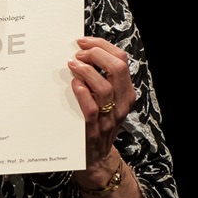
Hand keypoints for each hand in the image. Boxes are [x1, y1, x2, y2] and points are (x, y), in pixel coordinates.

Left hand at [67, 36, 135, 170]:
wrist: (95, 157)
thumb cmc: (95, 122)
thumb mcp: (104, 98)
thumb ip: (98, 78)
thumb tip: (79, 52)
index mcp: (125, 91)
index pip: (121, 59)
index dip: (102, 45)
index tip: (82, 41)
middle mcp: (122, 103)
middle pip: (117, 68)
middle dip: (96, 54)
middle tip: (77, 54)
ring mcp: (110, 117)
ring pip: (105, 87)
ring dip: (86, 72)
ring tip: (72, 66)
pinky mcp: (94, 130)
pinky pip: (92, 109)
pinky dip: (83, 93)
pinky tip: (74, 84)